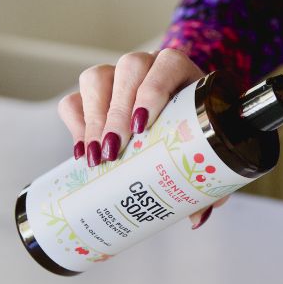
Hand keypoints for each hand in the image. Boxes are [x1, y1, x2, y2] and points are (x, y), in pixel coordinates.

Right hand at [57, 49, 219, 227]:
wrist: (178, 127)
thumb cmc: (197, 134)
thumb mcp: (206, 150)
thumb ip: (208, 179)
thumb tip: (197, 218)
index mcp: (182, 71)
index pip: (166, 64)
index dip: (152, 90)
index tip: (142, 125)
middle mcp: (148, 67)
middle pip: (126, 71)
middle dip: (117, 112)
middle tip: (114, 150)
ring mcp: (117, 77)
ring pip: (95, 79)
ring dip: (93, 119)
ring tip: (97, 156)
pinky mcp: (93, 95)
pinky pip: (74, 100)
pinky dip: (75, 125)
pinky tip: (83, 152)